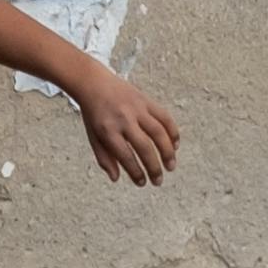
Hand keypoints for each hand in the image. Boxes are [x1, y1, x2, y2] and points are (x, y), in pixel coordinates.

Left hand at [70, 64, 182, 187]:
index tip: (142, 183)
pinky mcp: (146, 100)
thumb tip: (116, 178)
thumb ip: (104, 158)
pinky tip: (175, 145)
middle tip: (158, 181)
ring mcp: (137, 109)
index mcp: (108, 130)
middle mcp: (124, 119)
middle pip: (144, 146)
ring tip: (171, 166)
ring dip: (168, 152)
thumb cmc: (94, 114)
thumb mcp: (93, 137)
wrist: (94, 83)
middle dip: (154, 167)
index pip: (126, 156)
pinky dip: (172, 131)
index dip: (136, 172)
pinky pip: (164, 117)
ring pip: (158, 132)